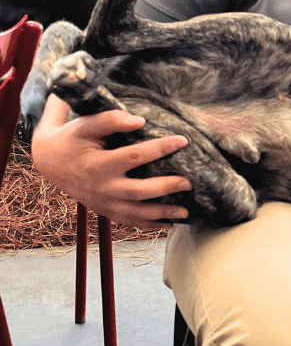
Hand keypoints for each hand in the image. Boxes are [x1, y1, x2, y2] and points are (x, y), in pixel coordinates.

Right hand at [31, 95, 191, 227]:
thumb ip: (110, 120)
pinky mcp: (103, 210)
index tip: (183, 141)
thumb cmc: (71, 138)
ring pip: (135, 213)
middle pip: (139, 191)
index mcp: (97, 164)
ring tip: (185, 213)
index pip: (134, 156)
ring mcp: (102, 202)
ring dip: (162, 214)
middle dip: (165, 188)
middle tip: (188, 183)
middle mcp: (101, 187)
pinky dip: (148, 225)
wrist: (47, 161)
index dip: (160, 148)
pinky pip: (128, 221)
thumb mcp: (85, 124)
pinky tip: (168, 225)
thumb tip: (140, 121)